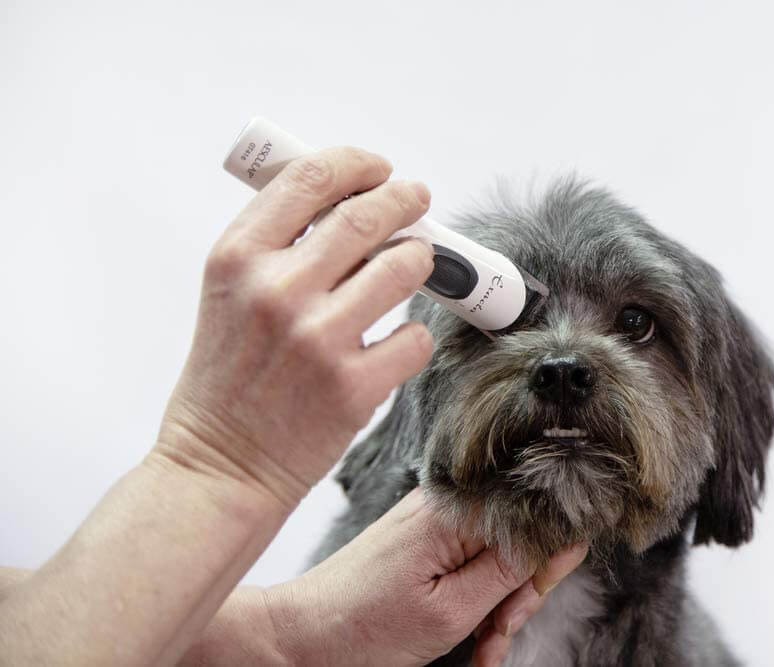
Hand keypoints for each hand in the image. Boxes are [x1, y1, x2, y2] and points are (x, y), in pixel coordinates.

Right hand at [155, 148, 435, 507]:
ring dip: (421, 259)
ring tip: (418, 263)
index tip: (378, 168)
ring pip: (404, 267)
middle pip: (367, 215)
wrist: (219, 465)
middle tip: (417, 198)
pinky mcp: (353, 387)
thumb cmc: (228, 378)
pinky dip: (414, 335)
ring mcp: (318, 339)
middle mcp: (277, 290)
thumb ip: (276, 247)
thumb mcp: (227, 295)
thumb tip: (350, 204)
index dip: (356, 164)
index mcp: (238, 258)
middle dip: (404, 199)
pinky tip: (398, 339)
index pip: (309, 178)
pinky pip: (414, 338)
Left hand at [261, 488, 588, 666]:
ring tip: (479, 644)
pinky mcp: (429, 536)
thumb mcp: (451, 611)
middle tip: (497, 634)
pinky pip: (475, 561)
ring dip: (499, 606)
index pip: (540, 514)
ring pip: (502, 555)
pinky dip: (478, 601)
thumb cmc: (362, 627)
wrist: (300, 636)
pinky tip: (469, 635)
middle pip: (523, 537)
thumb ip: (512, 572)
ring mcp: (438, 518)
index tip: (526, 604)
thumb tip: (563, 539)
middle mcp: (450, 502)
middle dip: (520, 593)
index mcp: (457, 509)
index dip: (548, 563)